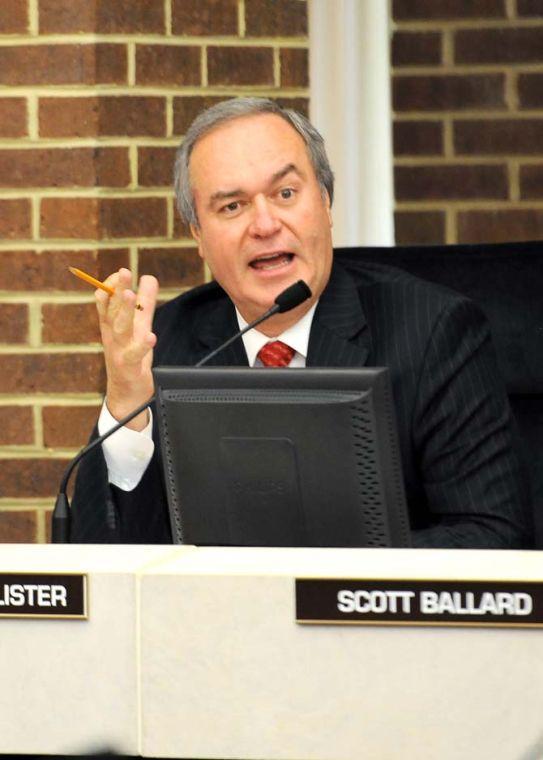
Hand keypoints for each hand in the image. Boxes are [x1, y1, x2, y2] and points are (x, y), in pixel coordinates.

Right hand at [95, 268, 158, 429]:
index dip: (111, 285)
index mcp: (111, 325)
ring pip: (120, 328)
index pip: (106, 301)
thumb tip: (149, 278)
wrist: (126, 393)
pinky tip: (150, 337)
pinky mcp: (129, 367)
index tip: (122, 272)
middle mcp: (112, 336)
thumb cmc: (131, 356)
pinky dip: (142, 346)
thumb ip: (145, 302)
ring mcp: (119, 351)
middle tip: (124, 272)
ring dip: (124, 310)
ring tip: (131, 294)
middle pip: (112, 310)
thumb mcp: (139, 326)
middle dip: (117, 290)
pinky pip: (134, 355)